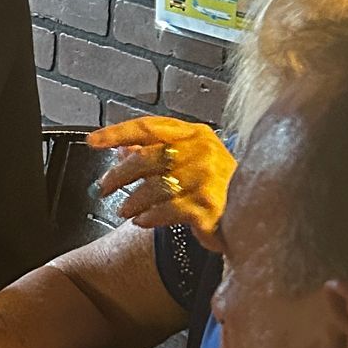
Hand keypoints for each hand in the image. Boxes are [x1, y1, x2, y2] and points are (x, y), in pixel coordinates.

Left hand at [86, 115, 232, 247]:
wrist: (254, 213)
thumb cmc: (217, 186)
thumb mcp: (189, 162)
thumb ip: (155, 153)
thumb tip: (120, 150)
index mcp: (195, 134)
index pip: (149, 127)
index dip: (117, 133)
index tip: (92, 141)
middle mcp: (203, 151)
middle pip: (147, 157)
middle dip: (118, 175)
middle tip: (103, 188)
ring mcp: (208, 178)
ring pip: (155, 186)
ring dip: (132, 201)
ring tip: (125, 210)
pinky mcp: (210, 206)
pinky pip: (167, 210)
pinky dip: (149, 216)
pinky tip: (142, 221)